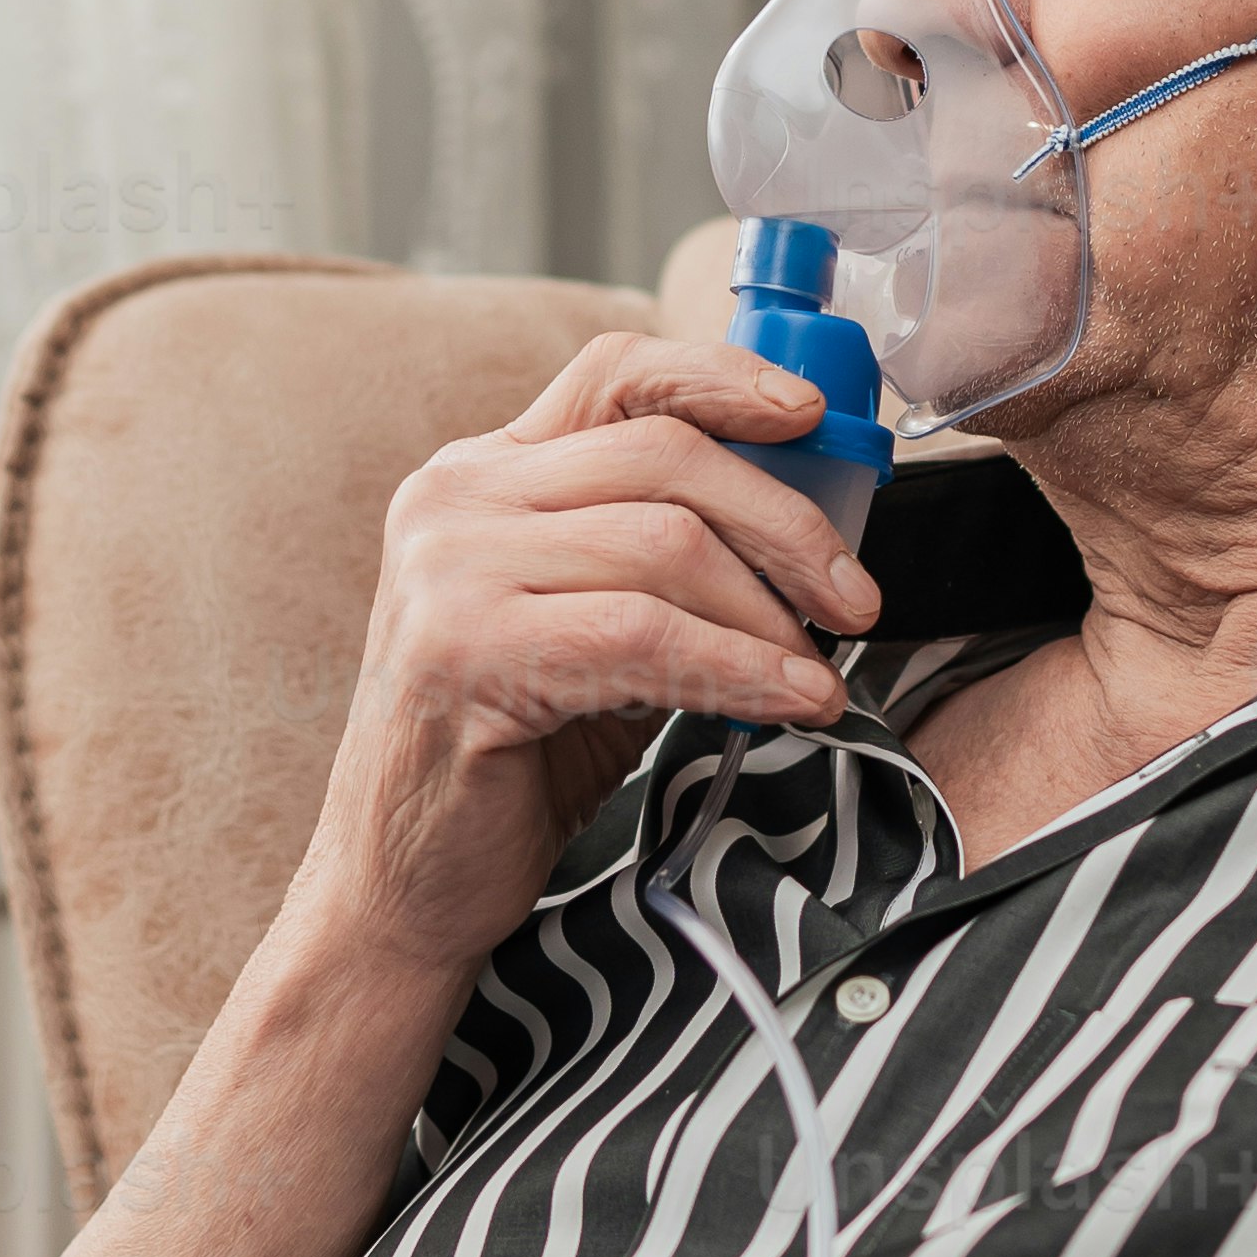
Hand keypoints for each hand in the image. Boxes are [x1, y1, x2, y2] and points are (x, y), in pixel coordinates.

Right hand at [299, 330, 882, 991]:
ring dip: (770, 615)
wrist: (402, 882)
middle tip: (855, 599)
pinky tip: (792, 701)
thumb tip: (815, 533)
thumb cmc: (514, 759)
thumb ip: (668, 562)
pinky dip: (739, 668)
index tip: (815, 414)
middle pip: (664, 457)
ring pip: (666, 544)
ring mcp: (448, 570)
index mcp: (482, 473)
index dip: (725, 378)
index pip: (614, 374)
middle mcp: (454, 499)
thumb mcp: (597, 627)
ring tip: (819, 672)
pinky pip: (643, 636)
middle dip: (787, 525)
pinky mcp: (461, 650)